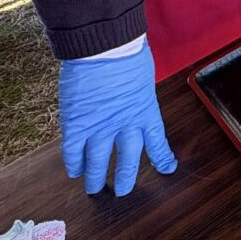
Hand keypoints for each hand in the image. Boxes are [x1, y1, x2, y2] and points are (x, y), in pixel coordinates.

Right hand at [59, 39, 177, 196]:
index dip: (161, 158)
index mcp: (145, 112)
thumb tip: (131, 100)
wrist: (103, 48)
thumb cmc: (126, 54)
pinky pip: (73, 151)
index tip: (167, 169)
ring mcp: (99, 127)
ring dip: (96, 178)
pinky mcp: (76, 124)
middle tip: (122, 191)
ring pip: (97, 162)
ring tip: (94, 189)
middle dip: (125, 178)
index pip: (156, 142)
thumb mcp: (142, 78)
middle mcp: (124, 126)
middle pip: (127, 160)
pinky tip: (74, 171)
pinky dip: (73, 163)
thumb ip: (137, 96)